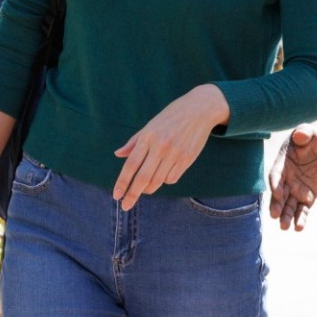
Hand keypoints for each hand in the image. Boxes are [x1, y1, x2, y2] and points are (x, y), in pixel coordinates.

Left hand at [112, 84, 227, 209]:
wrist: (199, 109)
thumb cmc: (171, 116)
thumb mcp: (150, 125)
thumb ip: (134, 142)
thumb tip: (118, 154)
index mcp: (148, 137)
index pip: (131, 165)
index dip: (123, 182)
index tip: (116, 196)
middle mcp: (160, 146)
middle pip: (143, 177)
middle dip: (132, 194)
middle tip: (125, 206)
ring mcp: (175, 153)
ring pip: (158, 181)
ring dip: (149, 188)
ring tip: (144, 188)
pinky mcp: (187, 159)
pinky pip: (172, 178)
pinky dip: (165, 180)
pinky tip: (163, 174)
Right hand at [267, 126, 316, 230]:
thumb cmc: (310, 139)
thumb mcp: (308, 133)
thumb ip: (304, 133)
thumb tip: (301, 134)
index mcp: (282, 164)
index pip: (276, 175)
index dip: (275, 184)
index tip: (277, 192)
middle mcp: (285, 180)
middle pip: (279, 195)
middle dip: (276, 205)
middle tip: (275, 215)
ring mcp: (295, 190)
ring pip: (288, 206)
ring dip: (286, 216)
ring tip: (285, 227)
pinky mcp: (306, 198)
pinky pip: (302, 210)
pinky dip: (301, 219)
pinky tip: (299, 228)